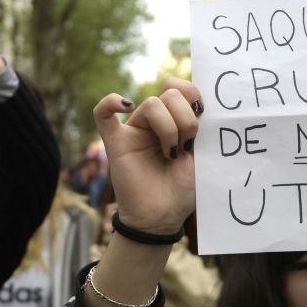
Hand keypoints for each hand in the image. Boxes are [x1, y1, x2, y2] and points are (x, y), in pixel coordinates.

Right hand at [93, 78, 201, 233]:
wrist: (163, 218)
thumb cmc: (184, 190)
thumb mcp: (204, 156)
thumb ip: (204, 129)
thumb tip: (204, 104)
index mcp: (177, 121)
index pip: (182, 89)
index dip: (194, 95)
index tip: (203, 117)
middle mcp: (156, 123)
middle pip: (169, 95)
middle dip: (185, 118)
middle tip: (187, 145)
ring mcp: (134, 131)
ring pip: (151, 104)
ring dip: (169, 127)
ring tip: (171, 152)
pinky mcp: (116, 143)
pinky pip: (102, 114)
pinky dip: (110, 102)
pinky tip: (126, 105)